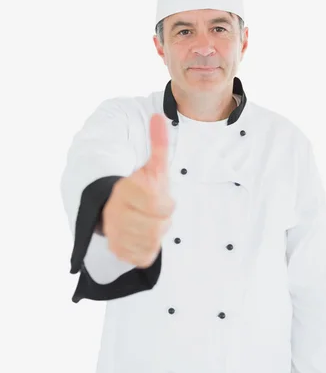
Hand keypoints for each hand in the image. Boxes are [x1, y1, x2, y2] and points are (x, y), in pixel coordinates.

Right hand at [103, 113, 175, 267]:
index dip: (166, 204)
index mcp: (124, 190)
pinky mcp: (118, 250)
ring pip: (152, 241)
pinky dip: (148, 248)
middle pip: (158, 226)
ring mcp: (114, 233)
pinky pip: (144, 256)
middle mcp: (115, 212)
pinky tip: (142, 235)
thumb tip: (159, 116)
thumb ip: (158, 143)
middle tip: (155, 212)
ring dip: (156, 233)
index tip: (159, 197)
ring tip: (149, 222)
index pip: (160, 205)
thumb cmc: (140, 186)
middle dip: (162, 219)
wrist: (113, 206)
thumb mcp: (152, 165)